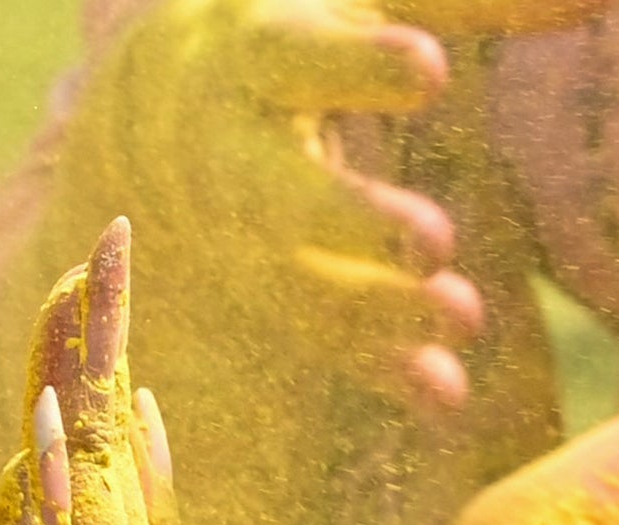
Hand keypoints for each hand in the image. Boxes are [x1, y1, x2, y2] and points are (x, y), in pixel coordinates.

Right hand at [61, 0, 602, 414]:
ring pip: (295, 284)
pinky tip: (445, 394)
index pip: (291, 56)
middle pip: (273, 192)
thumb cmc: (293, 32)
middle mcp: (230, 152)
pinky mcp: (266, 296)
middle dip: (347, 221)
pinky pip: (318, 343)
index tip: (431, 73)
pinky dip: (380, 367)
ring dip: (375, 313)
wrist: (154, 118)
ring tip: (464, 319)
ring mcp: (242, 238)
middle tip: (433, 242)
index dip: (354, 67)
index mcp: (251, 51)